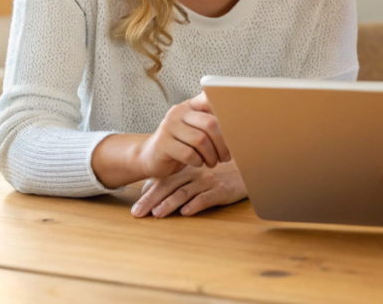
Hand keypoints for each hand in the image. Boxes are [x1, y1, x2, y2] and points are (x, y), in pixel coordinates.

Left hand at [131, 161, 246, 217]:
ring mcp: (208, 181)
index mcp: (185, 171)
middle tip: (138, 213)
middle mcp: (194, 174)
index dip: (147, 195)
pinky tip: (186, 212)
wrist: (247, 169)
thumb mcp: (194, 176)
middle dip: (151, 200)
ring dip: (170, 203)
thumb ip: (173, 182)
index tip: (135, 210)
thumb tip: (147, 190)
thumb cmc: (217, 175)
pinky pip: (207, 197)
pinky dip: (196, 204)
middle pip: (169, 186)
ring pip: (185, 191)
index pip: (162, 182)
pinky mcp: (222, 190)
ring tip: (158, 214)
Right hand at [135, 93, 230, 178]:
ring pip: (200, 140)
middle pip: (210, 124)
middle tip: (226, 157)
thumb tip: (240, 130)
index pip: (210, 99)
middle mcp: (179, 112)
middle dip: (222, 143)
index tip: (235, 126)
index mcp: (190, 106)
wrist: (151, 157)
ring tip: (212, 162)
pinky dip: (198, 161)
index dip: (225, 111)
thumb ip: (212, 125)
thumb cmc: (180, 144)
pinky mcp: (163, 144)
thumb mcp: (196, 130)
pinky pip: (188, 153)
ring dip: (211, 155)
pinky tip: (198, 163)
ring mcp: (169, 126)